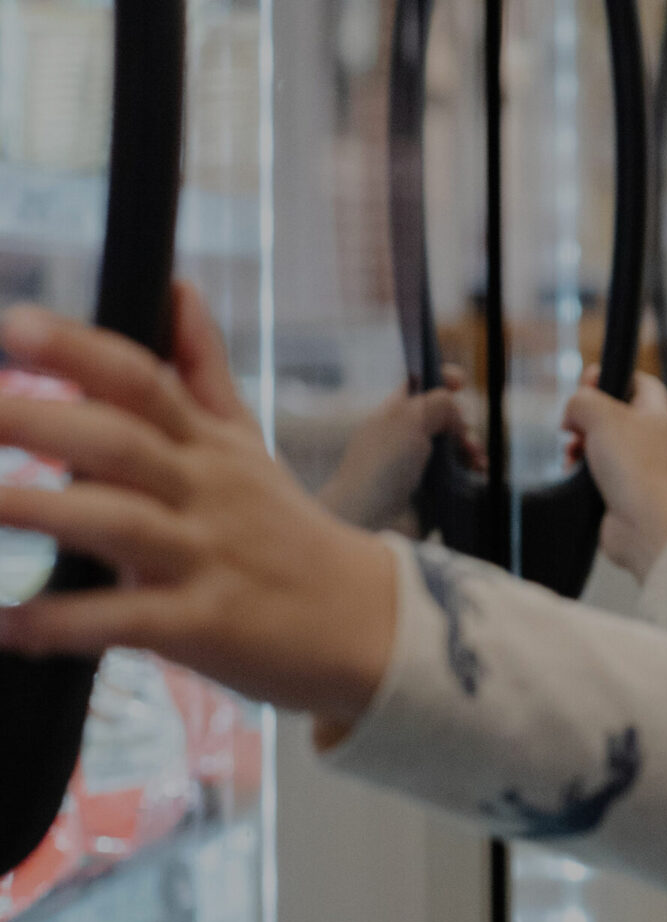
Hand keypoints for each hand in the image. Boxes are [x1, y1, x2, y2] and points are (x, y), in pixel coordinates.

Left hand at [0, 286, 395, 725]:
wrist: (366, 621)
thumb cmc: (290, 533)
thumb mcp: (248, 444)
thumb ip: (203, 370)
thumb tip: (177, 285)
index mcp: (208, 445)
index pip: (142, 380)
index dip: (78, 349)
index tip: (14, 324)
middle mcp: (205, 492)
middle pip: (121, 442)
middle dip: (39, 423)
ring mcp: (206, 557)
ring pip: (119, 523)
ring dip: (40, 511)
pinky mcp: (204, 624)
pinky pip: (126, 619)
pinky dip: (63, 624)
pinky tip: (7, 626)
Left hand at [318, 365, 483, 530]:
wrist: (369, 518)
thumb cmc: (381, 466)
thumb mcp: (408, 420)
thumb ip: (437, 403)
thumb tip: (457, 410)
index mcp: (396, 412)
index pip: (422, 385)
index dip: (442, 378)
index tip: (461, 381)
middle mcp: (408, 434)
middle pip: (447, 415)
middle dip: (463, 420)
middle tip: (461, 435)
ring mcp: (421, 463)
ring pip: (457, 444)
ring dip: (472, 446)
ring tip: (475, 458)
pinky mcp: (433, 489)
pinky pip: (461, 472)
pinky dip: (473, 468)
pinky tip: (478, 470)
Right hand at [562, 367, 666, 576]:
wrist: (647, 524)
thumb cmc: (636, 468)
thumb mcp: (603, 416)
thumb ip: (584, 400)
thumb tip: (574, 411)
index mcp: (654, 413)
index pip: (638, 381)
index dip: (613, 376)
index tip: (588, 382)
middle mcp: (648, 437)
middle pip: (611, 412)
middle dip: (585, 414)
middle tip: (573, 422)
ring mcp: (635, 464)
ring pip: (599, 442)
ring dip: (578, 442)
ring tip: (572, 450)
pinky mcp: (620, 489)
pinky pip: (594, 470)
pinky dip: (580, 468)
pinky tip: (573, 471)